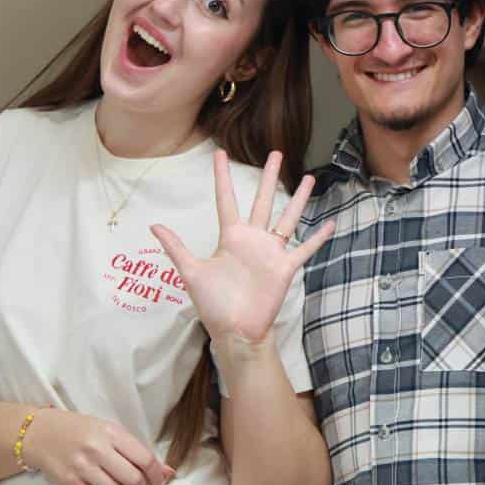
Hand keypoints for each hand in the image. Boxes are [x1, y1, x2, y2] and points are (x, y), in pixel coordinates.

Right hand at [21, 407, 174, 484]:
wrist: (40, 433)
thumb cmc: (81, 430)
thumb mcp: (110, 432)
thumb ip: (137, 451)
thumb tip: (168, 473)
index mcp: (111, 432)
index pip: (144, 459)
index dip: (157, 475)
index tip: (160, 482)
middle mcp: (97, 450)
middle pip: (133, 479)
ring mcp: (82, 467)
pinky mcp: (69, 483)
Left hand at [150, 150, 335, 343]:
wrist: (234, 331)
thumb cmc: (213, 304)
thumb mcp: (191, 272)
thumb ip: (176, 247)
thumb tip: (153, 226)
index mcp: (230, 237)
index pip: (227, 200)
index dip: (222, 177)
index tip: (220, 154)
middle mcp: (253, 239)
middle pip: (263, 201)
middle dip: (269, 177)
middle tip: (276, 153)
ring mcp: (271, 252)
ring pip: (288, 218)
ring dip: (298, 199)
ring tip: (309, 178)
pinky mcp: (285, 268)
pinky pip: (305, 249)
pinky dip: (319, 237)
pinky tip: (331, 222)